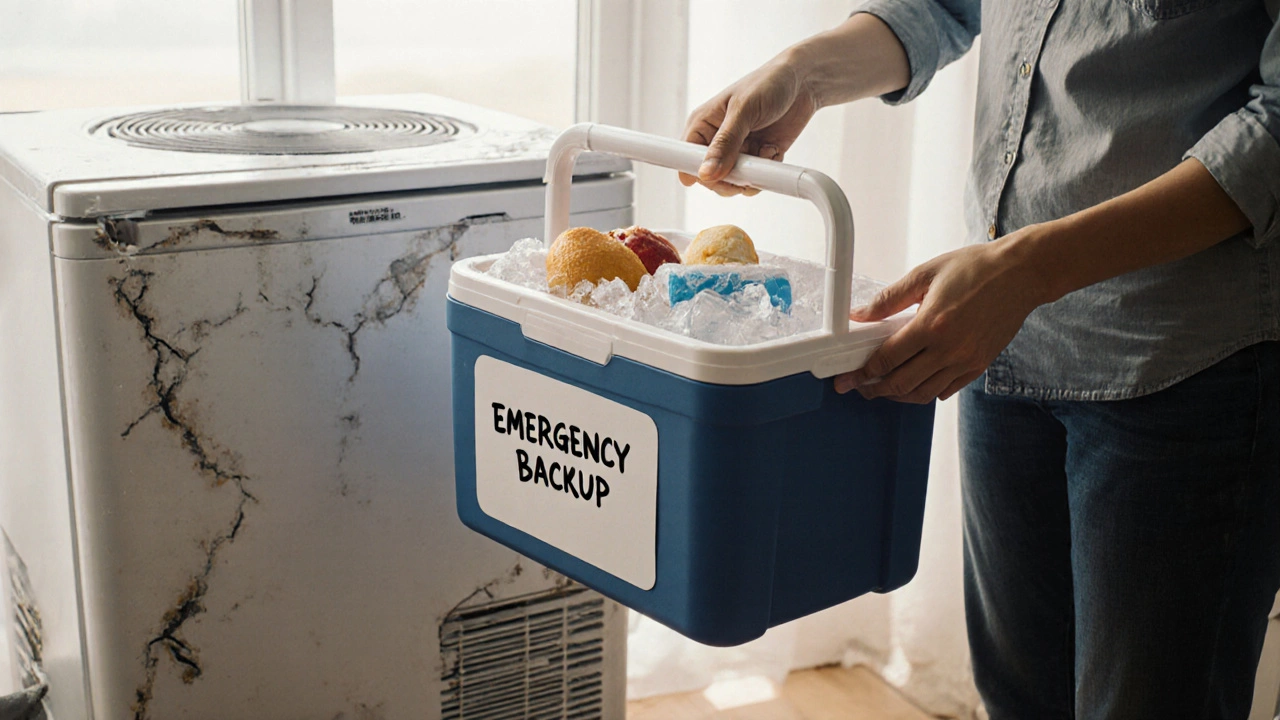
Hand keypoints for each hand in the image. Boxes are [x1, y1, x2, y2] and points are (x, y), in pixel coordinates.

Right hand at [679, 53, 817, 196]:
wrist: (805, 82)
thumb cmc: (769, 83)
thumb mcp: (743, 110)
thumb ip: (725, 144)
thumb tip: (706, 173)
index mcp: (703, 124)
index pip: (686, 159)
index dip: (699, 172)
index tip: (717, 176)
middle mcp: (717, 140)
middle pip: (711, 178)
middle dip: (730, 178)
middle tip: (746, 169)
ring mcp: (738, 151)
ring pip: (735, 183)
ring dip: (752, 174)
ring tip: (764, 152)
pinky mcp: (758, 158)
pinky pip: (757, 179)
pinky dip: (768, 171)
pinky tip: (773, 149)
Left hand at [833, 233, 1052, 402]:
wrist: (1022, 273)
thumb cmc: (976, 268)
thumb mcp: (925, 275)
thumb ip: (889, 299)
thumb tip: (859, 315)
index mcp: (931, 325)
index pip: (887, 360)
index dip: (863, 372)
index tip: (849, 378)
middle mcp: (949, 350)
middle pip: (901, 384)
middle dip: (875, 389)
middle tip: (860, 387)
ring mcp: (966, 361)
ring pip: (923, 393)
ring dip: (898, 395)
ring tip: (883, 388)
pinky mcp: (979, 365)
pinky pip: (946, 390)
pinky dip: (925, 392)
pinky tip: (914, 383)